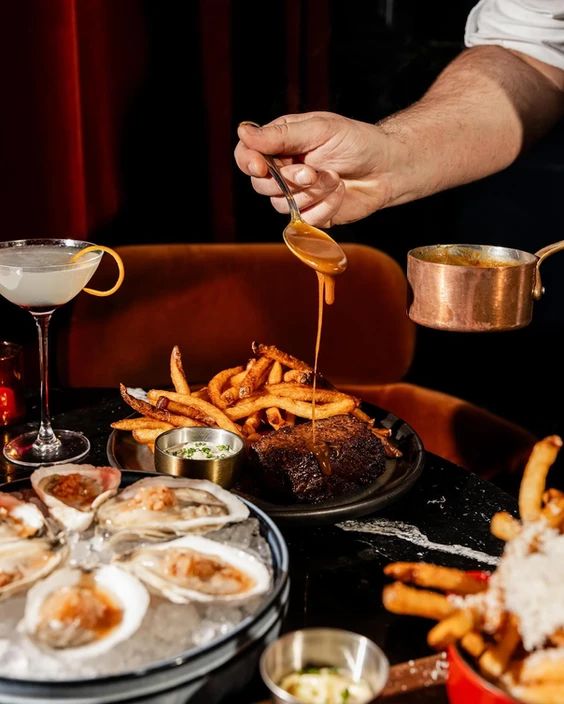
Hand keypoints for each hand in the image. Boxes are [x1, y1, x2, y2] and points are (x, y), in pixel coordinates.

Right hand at [235, 112, 405, 226]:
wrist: (387, 168)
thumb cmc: (356, 141)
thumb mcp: (319, 129)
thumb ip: (281, 134)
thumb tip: (243, 131)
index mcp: (279, 144)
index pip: (246, 155)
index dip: (249, 162)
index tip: (262, 166)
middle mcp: (283, 170)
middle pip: (261, 185)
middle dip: (288, 180)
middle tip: (313, 171)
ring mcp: (296, 195)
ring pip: (282, 205)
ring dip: (312, 192)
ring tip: (335, 177)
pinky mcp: (311, 215)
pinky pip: (305, 219)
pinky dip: (325, 206)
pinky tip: (340, 192)